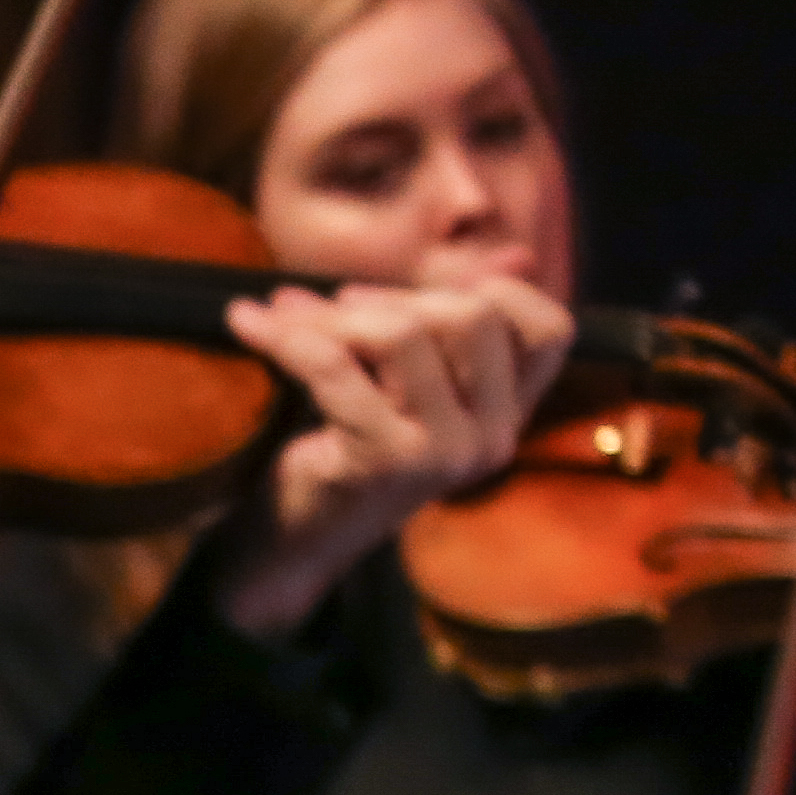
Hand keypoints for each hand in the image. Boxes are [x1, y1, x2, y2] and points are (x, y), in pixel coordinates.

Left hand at [207, 274, 571, 640]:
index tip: (425, 296)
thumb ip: (448, 325)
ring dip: (333, 314)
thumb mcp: (409, 383)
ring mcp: (443, 453)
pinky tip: (246, 323)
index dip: (496, 293)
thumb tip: (514, 253)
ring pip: (403, 333)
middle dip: (392, 298)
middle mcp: (490, 440)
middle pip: (470, 316)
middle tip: (334, 306)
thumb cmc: (349, 449)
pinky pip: (334, 366)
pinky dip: (284, 336)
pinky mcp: (384, 461)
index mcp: (507, 418)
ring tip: (287, 316)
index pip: (549, 333)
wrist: (293, 541)